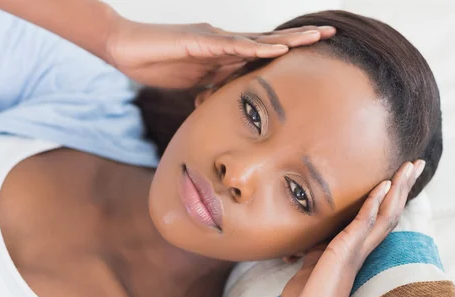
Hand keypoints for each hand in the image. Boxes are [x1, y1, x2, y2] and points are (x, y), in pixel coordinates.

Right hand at [105, 18, 334, 88]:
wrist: (125, 48)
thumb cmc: (155, 64)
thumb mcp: (191, 81)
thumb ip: (210, 86)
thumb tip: (225, 102)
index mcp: (222, 53)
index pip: (260, 53)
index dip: (287, 53)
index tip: (313, 55)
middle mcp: (223, 42)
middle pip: (267, 42)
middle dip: (299, 40)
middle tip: (329, 35)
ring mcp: (212, 39)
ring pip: (256, 39)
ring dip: (287, 40)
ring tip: (315, 37)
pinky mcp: (198, 41)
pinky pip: (231, 46)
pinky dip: (254, 48)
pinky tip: (276, 50)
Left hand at [277, 160, 425, 296]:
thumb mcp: (309, 269)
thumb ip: (316, 252)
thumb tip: (310, 243)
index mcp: (351, 254)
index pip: (375, 220)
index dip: (387, 198)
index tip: (394, 178)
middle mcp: (359, 252)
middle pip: (388, 213)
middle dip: (402, 188)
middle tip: (416, 164)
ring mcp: (354, 253)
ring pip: (384, 215)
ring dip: (397, 188)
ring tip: (411, 166)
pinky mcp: (344, 254)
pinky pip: (363, 224)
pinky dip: (373, 203)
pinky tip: (383, 185)